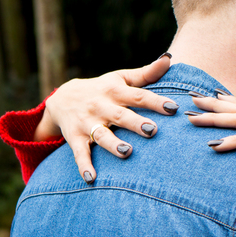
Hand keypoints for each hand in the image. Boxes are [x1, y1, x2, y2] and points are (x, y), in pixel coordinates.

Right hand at [40, 54, 176, 181]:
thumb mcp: (121, 79)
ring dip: (113, 144)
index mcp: (115, 91)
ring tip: (126, 152)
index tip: (174, 108)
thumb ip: (146, 73)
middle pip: (121, 115)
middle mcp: (101, 106)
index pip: (139, 96)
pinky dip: (84, 166)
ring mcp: (87, 123)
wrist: (62, 98)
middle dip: (135, 123)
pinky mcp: (75, 138)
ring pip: (101, 135)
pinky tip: (92, 179)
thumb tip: (169, 58)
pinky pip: (79, 153)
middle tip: (152, 130)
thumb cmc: (103, 89)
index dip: (156, 102)